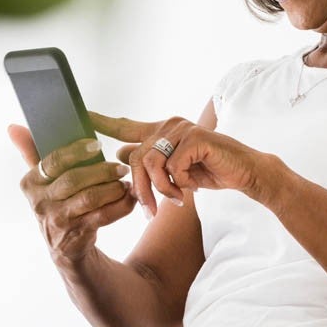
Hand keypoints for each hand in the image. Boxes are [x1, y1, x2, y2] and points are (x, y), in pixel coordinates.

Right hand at [9, 124, 136, 264]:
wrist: (64, 248)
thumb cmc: (56, 204)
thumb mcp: (41, 182)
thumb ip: (30, 153)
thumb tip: (13, 127)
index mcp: (31, 183)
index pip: (52, 161)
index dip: (76, 151)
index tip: (97, 144)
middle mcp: (41, 203)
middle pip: (74, 180)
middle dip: (101, 170)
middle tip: (120, 167)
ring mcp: (59, 220)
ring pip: (90, 198)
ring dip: (113, 187)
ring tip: (125, 181)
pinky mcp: (78, 234)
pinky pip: (104, 215)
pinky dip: (121, 205)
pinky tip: (129, 197)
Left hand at [89, 112, 270, 217]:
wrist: (244, 172)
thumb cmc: (210, 171)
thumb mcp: (174, 170)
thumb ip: (150, 162)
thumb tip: (118, 155)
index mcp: (162, 131)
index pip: (125, 126)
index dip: (102, 122)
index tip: (81, 115)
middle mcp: (169, 125)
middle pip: (135, 158)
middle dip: (140, 189)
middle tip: (150, 211)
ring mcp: (182, 129)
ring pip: (152, 164)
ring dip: (161, 189)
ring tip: (175, 199)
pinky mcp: (195, 139)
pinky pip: (173, 167)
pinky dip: (180, 183)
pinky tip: (192, 187)